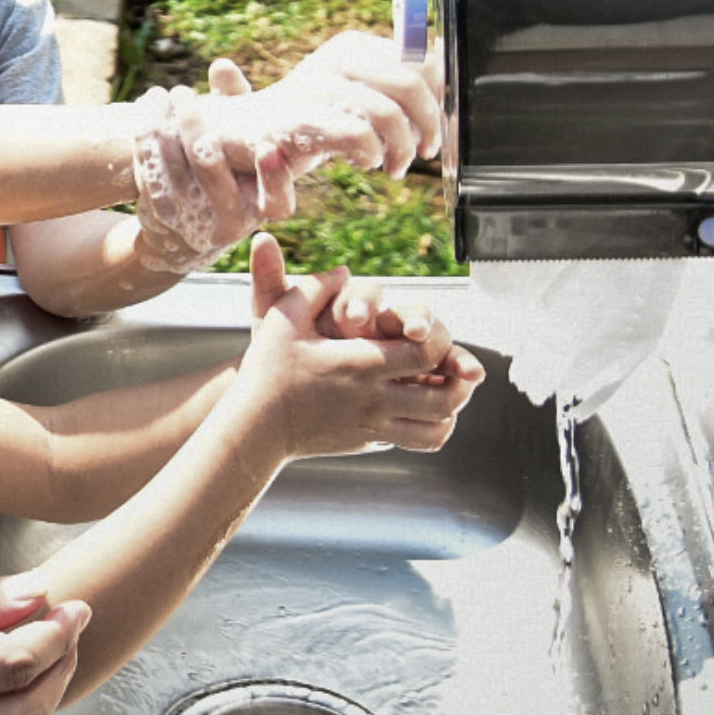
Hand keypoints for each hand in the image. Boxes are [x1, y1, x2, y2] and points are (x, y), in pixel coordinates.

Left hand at [129, 75, 277, 275]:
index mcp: (263, 206)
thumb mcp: (243, 135)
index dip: (275, 179)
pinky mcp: (161, 215)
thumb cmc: (231, 161)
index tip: (267, 147)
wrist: (191, 212)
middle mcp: (232, 221)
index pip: (279, 203)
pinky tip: (149, 106)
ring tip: (165, 93)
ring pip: (174, 170)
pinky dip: (146, 136)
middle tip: (184, 94)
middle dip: (194, 128)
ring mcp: (194, 222)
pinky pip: (148, 172)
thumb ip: (239, 102)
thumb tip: (221, 67)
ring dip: (164, 125)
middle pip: (212, 175)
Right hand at [200, 33, 441, 181]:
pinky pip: (361, 136)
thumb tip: (443, 58)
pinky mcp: (305, 117)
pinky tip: (364, 163)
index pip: (420, 62)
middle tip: (425, 151)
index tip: (434, 129)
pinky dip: (372, 155)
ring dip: (402, 149)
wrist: (249, 135)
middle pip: (411, 82)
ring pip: (391, 114)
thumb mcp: (357, 93)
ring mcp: (319, 84)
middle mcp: (337, 57)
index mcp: (353, 45)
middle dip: (429, 125)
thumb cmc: (313, 119)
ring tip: (393, 166)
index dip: (438, 100)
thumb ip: (395, 81)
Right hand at [235, 239, 482, 458]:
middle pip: (445, 396)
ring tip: (445, 388)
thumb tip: (344, 272)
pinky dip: (433, 427)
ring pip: (439, 427)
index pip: (426, 352)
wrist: (255, 427)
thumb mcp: (283, 317)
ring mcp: (375, 425)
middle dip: (459, 378)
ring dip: (452, 407)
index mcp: (360, 364)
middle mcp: (375, 399)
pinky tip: (421, 409)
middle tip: (453, 362)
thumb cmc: (268, 370)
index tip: (426, 330)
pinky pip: (418, 442)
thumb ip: (314, 288)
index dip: (439, 337)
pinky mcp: (370, 441)